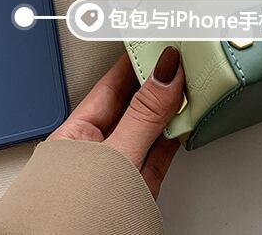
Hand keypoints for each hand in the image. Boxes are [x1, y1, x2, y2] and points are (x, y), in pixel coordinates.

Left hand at [49, 46, 183, 197]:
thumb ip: (144, 115)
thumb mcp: (116, 156)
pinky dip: (177, 134)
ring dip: (171, 108)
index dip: (134, 63)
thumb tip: (165, 73)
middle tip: (181, 59)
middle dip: (157, 83)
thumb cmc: (72, 218)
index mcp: (74, 137)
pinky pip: (161, 151)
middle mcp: (96, 151)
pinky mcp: (140, 188)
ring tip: (190, 83)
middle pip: (132, 107)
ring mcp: (119, 170)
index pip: (109, 87)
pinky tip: (188, 118)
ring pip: (150, 128)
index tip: (157, 45)